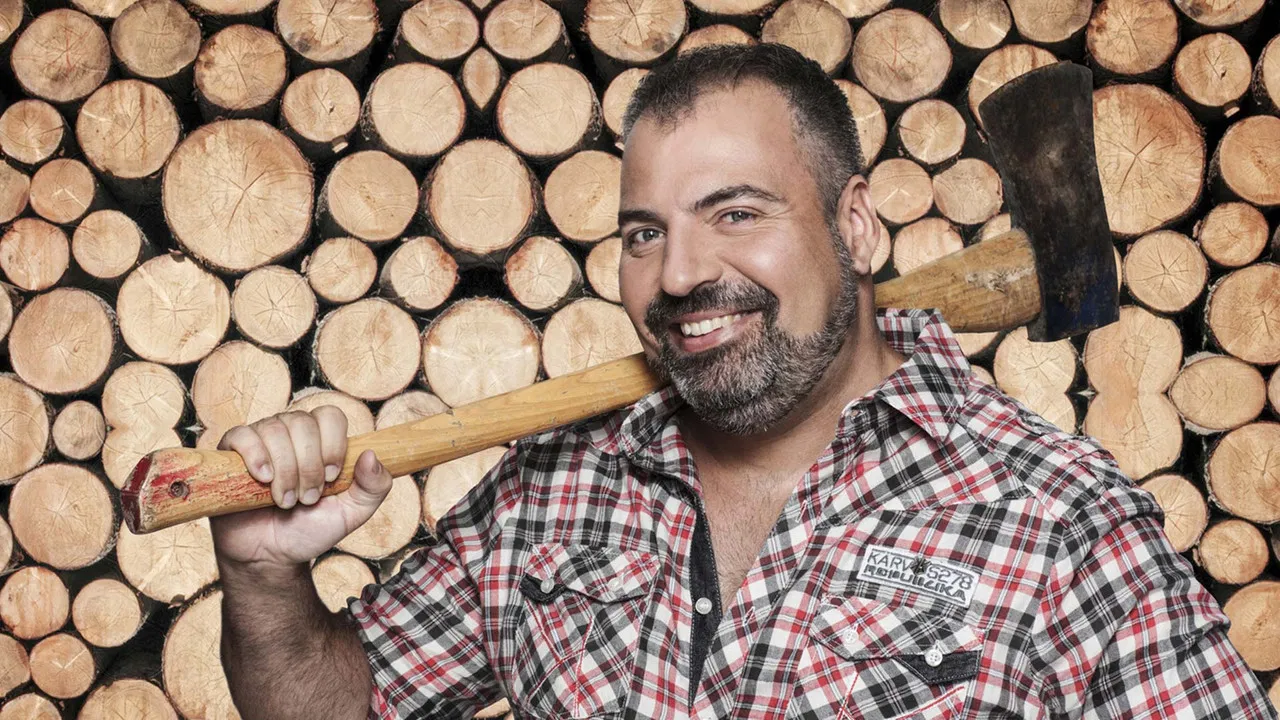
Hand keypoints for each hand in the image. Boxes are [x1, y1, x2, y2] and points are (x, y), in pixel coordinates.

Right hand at [209, 407, 392, 568]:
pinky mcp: (231, 452)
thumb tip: (372, 455)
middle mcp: (291, 433)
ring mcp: (261, 439)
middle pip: (303, 423)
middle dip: (308, 466)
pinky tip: (263, 479)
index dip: (333, 444)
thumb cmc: (310, 529)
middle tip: (307, 498)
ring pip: (275, 430)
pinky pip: (242, 435)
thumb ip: (374, 487)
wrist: (270, 554)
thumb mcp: (352, 513)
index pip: (331, 415)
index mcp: (321, 440)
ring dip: (285, 470)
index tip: (330, 477)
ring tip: (284, 501)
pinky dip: (256, 456)